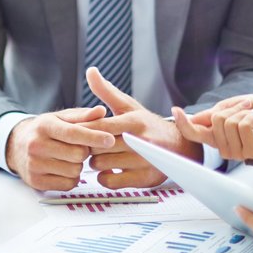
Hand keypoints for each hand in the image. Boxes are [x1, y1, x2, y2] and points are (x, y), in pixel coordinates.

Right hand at [6, 107, 114, 190]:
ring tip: (69, 158)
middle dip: (84, 152)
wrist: (17, 146)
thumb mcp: (61, 118)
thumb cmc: (44, 130)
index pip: (73, 133)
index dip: (94, 137)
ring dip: (78, 166)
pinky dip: (71, 178)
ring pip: (74, 171)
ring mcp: (34, 165)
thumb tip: (101, 111)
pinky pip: (68, 184)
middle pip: (77, 154)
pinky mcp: (36, 181)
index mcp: (44, 126)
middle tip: (79, 147)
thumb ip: (83, 116)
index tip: (110, 139)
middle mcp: (36, 145)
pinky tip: (63, 168)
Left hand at [80, 67, 201, 188]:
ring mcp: (142, 161)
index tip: (75, 130)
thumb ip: (106, 91)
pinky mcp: (142, 179)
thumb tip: (91, 71)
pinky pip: (109, 181)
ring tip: (101, 155)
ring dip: (96, 162)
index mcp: (134, 121)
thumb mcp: (129, 106)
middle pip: (97, 146)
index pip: (100, 126)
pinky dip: (104, 177)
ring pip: (101, 164)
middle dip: (90, 146)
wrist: (178, 147)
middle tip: (90, 144)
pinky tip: (109, 169)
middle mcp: (140, 141)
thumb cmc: (147, 126)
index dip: (85, 129)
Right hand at [173, 94, 252, 160]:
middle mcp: (223, 147)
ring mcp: (236, 152)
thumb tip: (190, 118)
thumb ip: (210, 115)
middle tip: (244, 108)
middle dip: (231, 108)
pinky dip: (251, 117)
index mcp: (215, 137)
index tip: (175, 110)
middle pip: (215, 120)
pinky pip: (243, 126)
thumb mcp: (227, 108)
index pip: (194, 133)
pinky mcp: (250, 150)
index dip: (184, 122)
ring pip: (229, 123)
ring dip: (243, 112)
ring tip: (252, 115)